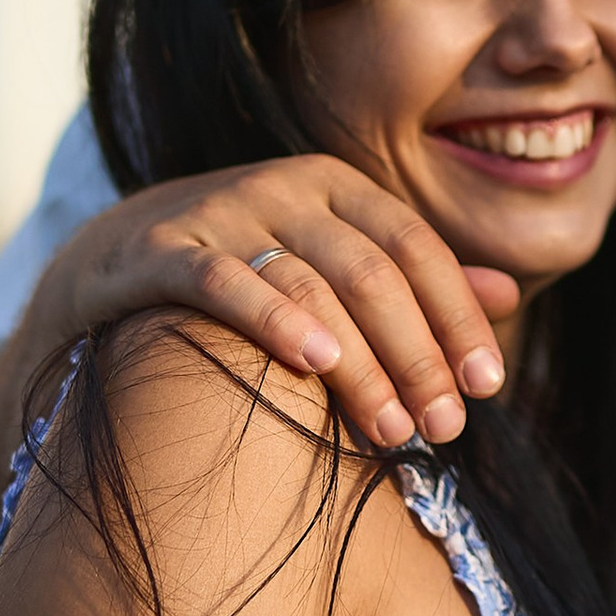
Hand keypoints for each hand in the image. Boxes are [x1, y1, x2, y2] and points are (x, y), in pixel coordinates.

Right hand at [24, 158, 517, 452]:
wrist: (107, 263)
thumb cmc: (244, 270)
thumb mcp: (331, 263)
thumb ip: (414, 279)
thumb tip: (508, 294)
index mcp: (335, 186)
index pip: (417, 248)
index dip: (458, 317)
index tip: (487, 387)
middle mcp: (282, 186)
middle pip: (373, 272)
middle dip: (417, 356)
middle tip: (444, 430)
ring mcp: (218, 211)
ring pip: (311, 283)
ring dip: (361, 362)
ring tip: (394, 429)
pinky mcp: (159, 249)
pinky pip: (223, 282)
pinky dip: (274, 320)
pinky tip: (314, 365)